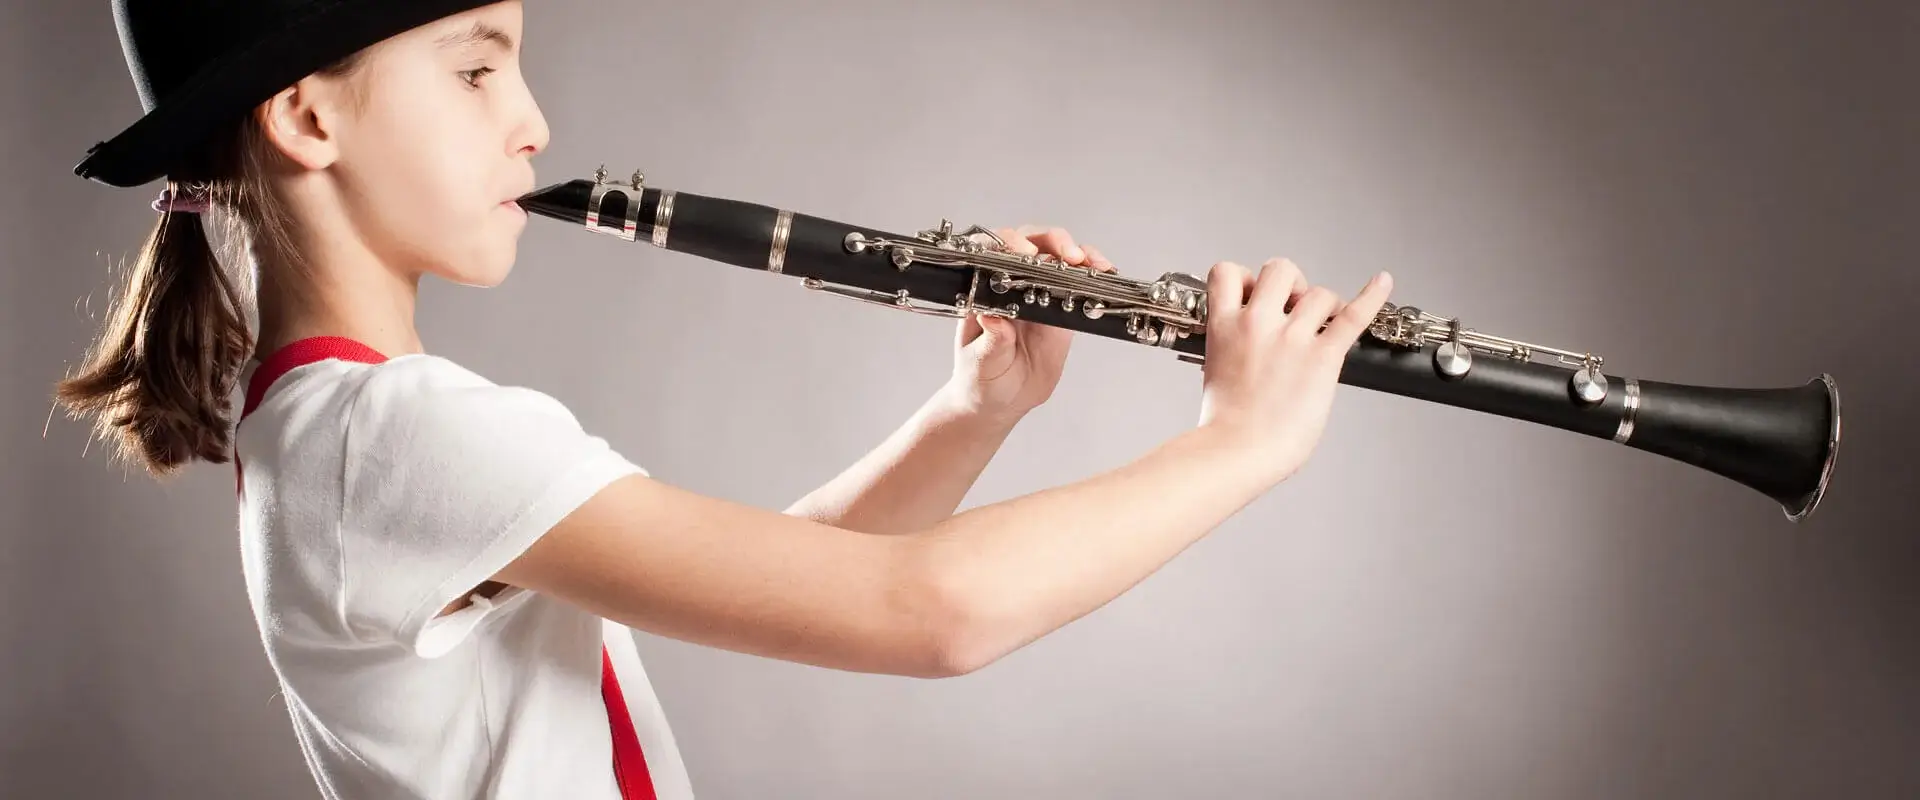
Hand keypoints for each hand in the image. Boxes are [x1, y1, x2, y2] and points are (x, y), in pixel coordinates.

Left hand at [946, 225, 1116, 422]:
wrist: (1001, 400)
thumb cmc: (980, 377)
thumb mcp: (980, 363)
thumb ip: (990, 341)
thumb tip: (991, 317)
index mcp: (983, 290)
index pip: (992, 252)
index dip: (1008, 243)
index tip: (1024, 252)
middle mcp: (1011, 285)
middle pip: (1031, 244)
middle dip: (1052, 241)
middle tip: (1069, 255)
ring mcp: (1038, 294)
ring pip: (1059, 259)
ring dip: (1079, 254)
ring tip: (1093, 264)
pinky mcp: (1062, 309)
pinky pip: (1079, 286)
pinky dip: (1093, 277)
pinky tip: (1104, 277)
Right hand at [1197, 258, 1392, 482]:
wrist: (1236, 452)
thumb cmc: (1224, 426)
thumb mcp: (1214, 371)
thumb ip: (1230, 347)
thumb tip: (1246, 346)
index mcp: (1224, 327)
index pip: (1227, 272)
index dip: (1244, 279)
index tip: (1254, 294)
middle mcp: (1258, 324)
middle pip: (1280, 269)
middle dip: (1291, 285)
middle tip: (1295, 309)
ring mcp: (1292, 339)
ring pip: (1318, 292)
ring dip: (1324, 305)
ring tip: (1325, 326)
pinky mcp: (1323, 357)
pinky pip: (1354, 316)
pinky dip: (1372, 296)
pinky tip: (1382, 282)